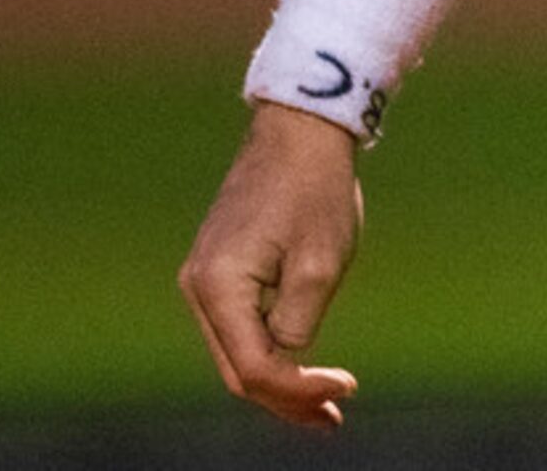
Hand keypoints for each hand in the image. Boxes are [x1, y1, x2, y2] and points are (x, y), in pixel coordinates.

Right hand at [178, 102, 365, 427]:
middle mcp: (199, 288)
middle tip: (334, 418)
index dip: (299, 390)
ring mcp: (204, 279)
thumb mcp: (320, 264)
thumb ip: (298, 325)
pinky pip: (240, 327)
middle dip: (286, 400)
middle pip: (238, 370)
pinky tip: (302, 367)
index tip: (347, 387)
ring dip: (279, 382)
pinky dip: (270, 350)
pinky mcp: (219, 269)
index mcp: (219, 286)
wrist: (300, 129)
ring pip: (236, 353)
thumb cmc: (315, 190)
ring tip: (324, 406)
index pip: (254, 369)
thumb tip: (287, 361)